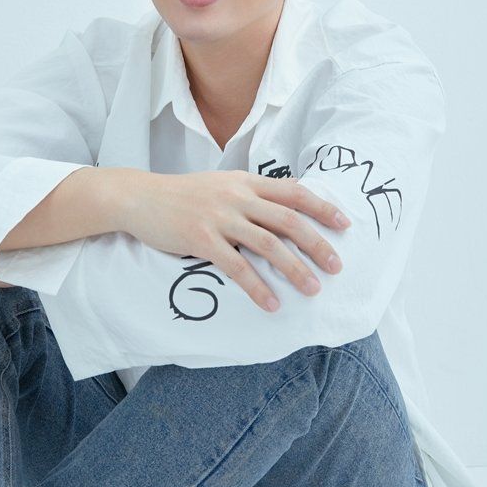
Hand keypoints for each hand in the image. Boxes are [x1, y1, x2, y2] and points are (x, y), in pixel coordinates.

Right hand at [120, 169, 350, 313]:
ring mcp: (220, 217)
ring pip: (268, 245)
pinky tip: (271, 304)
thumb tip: (286, 204)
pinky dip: (258, 287)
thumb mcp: (222, 183)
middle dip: (317, 244)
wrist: (141, 197)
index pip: (294, 191)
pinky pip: (237, 267)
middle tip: (337, 267)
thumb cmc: (184, 194)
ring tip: (312, 289)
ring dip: (295, 269)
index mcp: (246, 182)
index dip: (322, 207)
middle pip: (288, 220)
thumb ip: (251, 192)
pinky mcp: (201, 239)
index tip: (345, 225)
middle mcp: (237, 196)